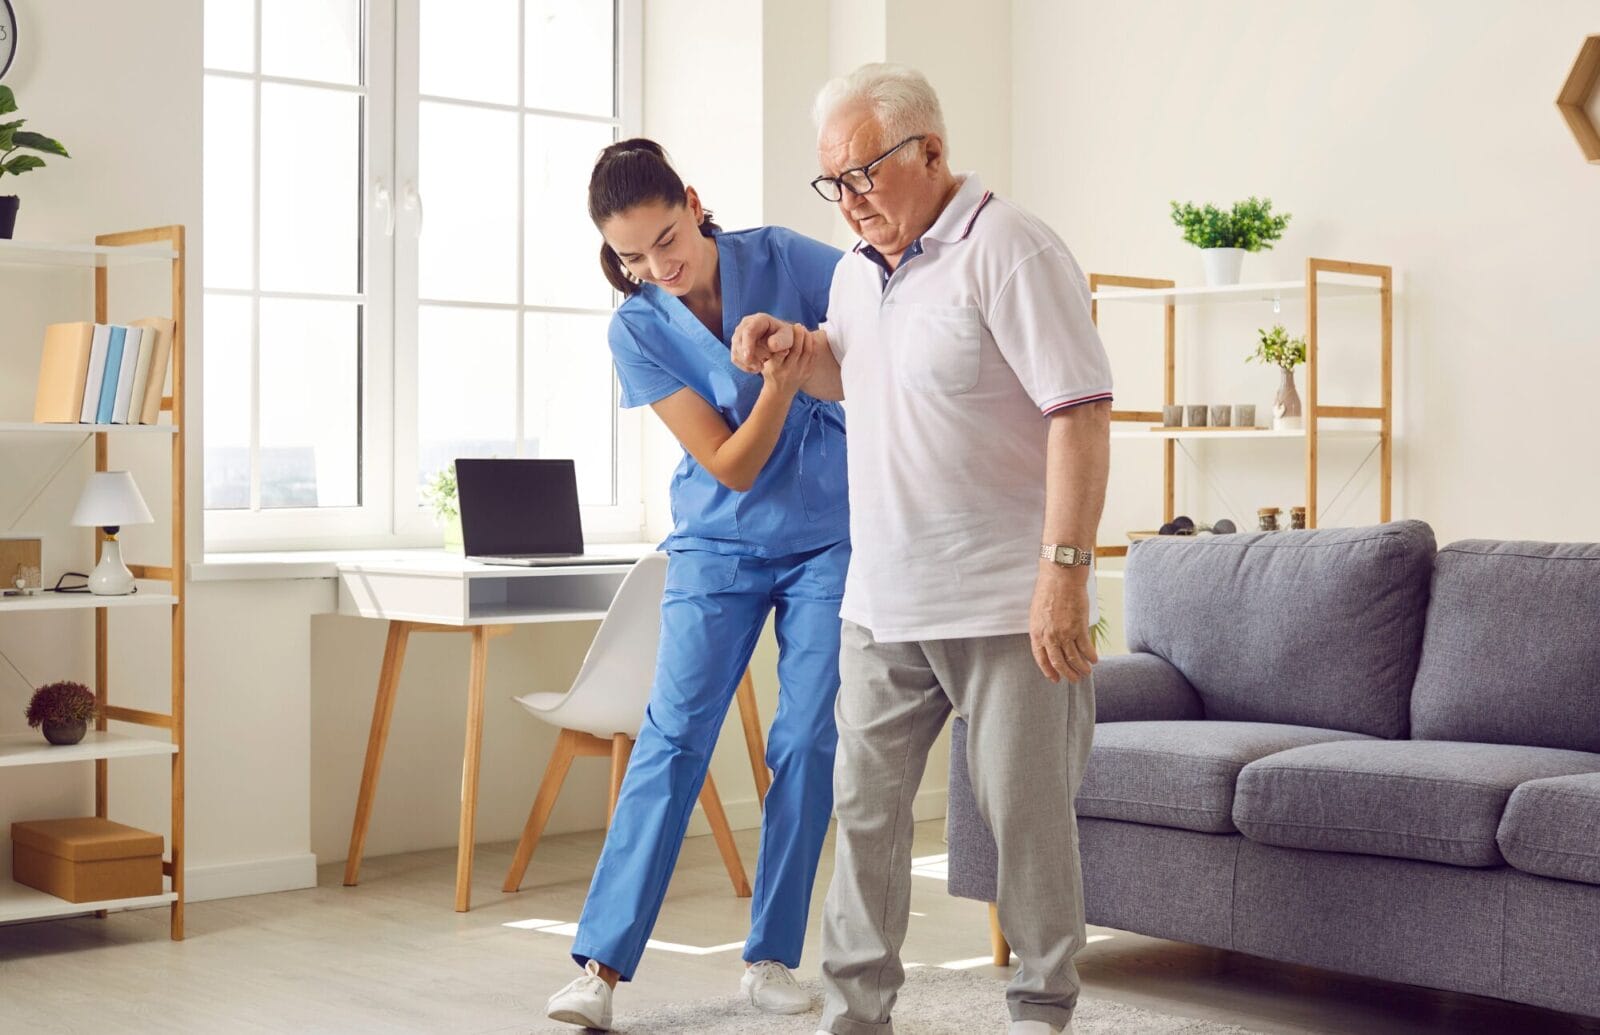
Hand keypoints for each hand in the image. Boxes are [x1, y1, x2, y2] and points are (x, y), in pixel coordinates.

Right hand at [732, 313, 796, 372]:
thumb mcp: (787, 339)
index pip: (748, 331)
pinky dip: (745, 365)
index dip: (747, 345)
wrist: (780, 341)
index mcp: (759, 320)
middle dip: (748, 357)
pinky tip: (756, 367)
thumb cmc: (785, 339)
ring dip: (747, 362)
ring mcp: (739, 334)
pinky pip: (735, 357)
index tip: (748, 358)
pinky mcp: (737, 344)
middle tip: (762, 366)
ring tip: (761, 366)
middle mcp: (746, 324)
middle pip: (739, 342)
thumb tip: (770, 345)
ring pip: (736, 351)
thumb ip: (781, 341)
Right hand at [761, 326, 814, 395]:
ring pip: (807, 352)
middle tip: (798, 325)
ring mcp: (800, 373)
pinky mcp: (807, 373)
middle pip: (797, 350)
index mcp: (775, 368)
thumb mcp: (764, 364)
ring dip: (807, 339)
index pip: (780, 353)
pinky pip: (813, 357)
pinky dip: (813, 346)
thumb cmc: (770, 373)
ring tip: (804, 329)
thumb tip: (773, 339)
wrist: (779, 392)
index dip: (785, 342)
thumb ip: (770, 353)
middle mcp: (788, 371)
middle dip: (798, 336)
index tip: (786, 331)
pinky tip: (810, 338)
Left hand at [1029, 565, 1097, 682]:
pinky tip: (1094, 660)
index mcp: (1036, 633)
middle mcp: (1050, 636)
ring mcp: (1065, 633)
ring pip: (1074, 658)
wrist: (1061, 578)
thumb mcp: (1037, 612)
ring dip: (1081, 668)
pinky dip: (1091, 656)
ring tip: (1086, 672)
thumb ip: (1041, 629)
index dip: (1048, 670)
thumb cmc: (1048, 590)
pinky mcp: (1079, 627)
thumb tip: (1046, 641)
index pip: (1041, 658)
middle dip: (1067, 674)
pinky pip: (1086, 647)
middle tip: (1074, 679)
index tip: (1055, 678)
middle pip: (1058, 662)